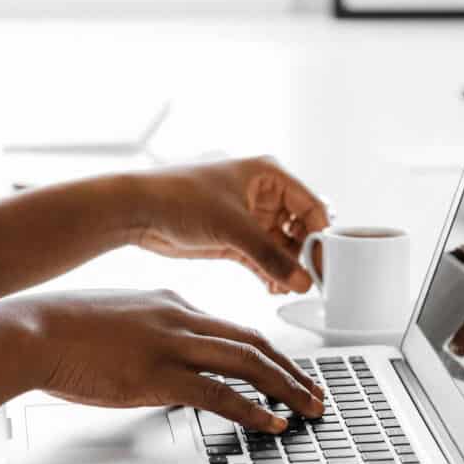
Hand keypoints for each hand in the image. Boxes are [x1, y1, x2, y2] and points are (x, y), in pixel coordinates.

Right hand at [0, 289, 323, 430]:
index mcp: (168, 303)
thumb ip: (140, 334)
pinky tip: (272, 423)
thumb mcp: (111, 320)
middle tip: (314, 389)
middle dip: (289, 368)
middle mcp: (179, 318)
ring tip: (309, 407)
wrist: (30, 331)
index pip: (229, 326)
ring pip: (248, 362)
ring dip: (286, 386)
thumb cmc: (57, 329)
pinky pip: (221, 394)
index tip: (281, 368)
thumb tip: (147, 358)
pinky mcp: (158, 377)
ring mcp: (171, 345)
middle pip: (252, 340)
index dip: (263, 350)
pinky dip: (253, 409)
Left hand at [132, 156, 330, 294]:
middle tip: (310, 283)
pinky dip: (269, 272)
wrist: (137, 211)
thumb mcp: (233, 228)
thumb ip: (271, 257)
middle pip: (299, 227)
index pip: (311, 205)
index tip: (327, 265)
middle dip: (304, 256)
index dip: (322, 235)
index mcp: (267, 174)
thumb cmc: (180, 199)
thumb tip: (303, 281)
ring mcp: (247, 216)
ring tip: (289, 289)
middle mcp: (261, 193)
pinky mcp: (232, 237)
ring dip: (286, 268)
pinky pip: (261, 256)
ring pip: (281, 245)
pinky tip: (273, 289)